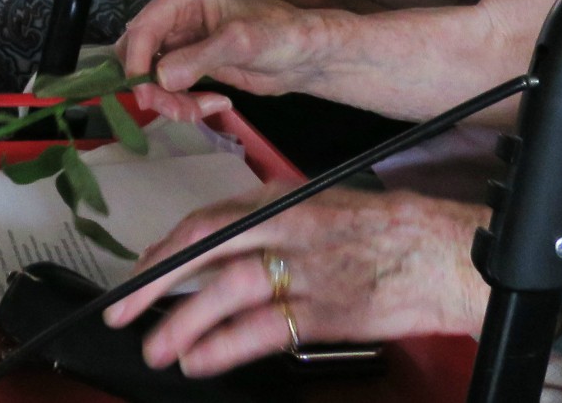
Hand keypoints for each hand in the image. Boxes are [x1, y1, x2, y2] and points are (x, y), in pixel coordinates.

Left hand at [103, 184, 483, 375]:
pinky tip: (200, 361)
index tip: (137, 273)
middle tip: (121, 310)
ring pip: (226, 290)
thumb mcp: (317, 208)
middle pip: (203, 249)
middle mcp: (286, 228)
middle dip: (154, 281)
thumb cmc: (382, 231)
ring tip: (157, 346)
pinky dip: (225, 346)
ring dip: (182, 321)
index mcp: (282, 201)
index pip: (207, 221)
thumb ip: (268, 224)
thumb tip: (217, 250)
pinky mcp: (327, 310)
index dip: (164, 250)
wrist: (440, 252)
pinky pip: (263, 329)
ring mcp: (306, 269)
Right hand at [115, 0, 332, 119]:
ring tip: (202, 110)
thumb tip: (160, 78)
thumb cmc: (282, 36)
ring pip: (151, 73)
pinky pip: (168, 85)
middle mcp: (177, 11)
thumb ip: (199, 57)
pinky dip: (182, 101)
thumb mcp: (241, 43)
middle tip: (178, 109)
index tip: (147, 95)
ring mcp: (182, 38)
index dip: (137, 62)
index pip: (143, 27)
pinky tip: (214, 104)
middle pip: (139, 52)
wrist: (307, 56)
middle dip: (152, 85)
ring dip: (169, 99)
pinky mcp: (189, 61)